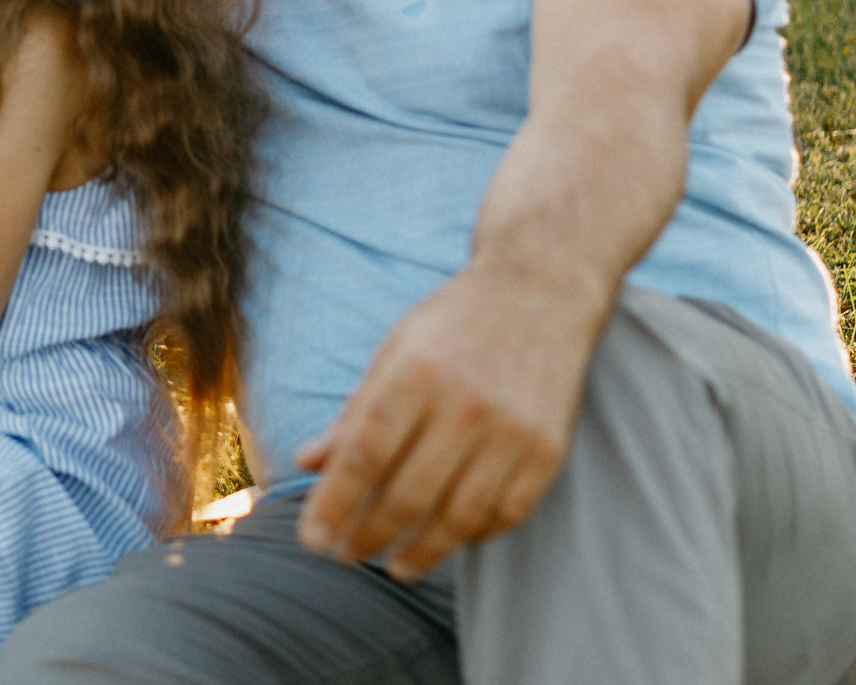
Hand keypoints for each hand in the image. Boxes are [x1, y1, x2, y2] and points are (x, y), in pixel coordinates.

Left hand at [294, 260, 600, 580]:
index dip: (333, 503)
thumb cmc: (454, 322)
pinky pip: (507, 513)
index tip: (312, 538)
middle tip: (345, 555)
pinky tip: (448, 540)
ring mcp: (512, 431)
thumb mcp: (393, 350)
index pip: (364, 455)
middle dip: (369, 535)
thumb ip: (354, 411)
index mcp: (415, 374)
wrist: (541, 290)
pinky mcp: (549, 450)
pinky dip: (474, 536)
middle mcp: (465, 405)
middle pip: (408, 494)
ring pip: (460, 516)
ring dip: (422, 551)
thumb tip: (306, 462)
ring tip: (394, 565)